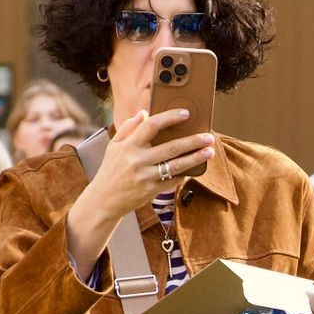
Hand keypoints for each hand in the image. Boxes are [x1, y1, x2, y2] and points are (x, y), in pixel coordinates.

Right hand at [72, 105, 213, 228]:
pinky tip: (194, 168)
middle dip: (193, 141)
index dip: (170, 117)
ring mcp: (145, 176)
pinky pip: (172, 180)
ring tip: (209, 152)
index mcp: (129, 145)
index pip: (152, 125)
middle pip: (171, 147)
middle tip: (208, 136)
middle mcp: (138, 160)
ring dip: (195, 158)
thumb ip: (128, 128)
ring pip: (176, 165)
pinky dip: (184, 174)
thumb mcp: (114, 146)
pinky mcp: (150, 191)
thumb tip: (144, 113)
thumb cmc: (110, 170)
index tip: (186, 114)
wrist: (104, 200)